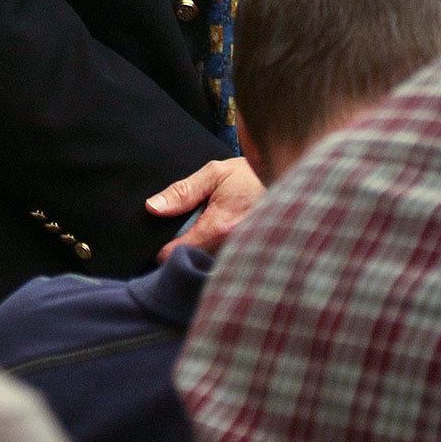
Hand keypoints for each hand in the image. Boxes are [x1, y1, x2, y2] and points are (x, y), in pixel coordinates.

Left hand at [147, 156, 263, 260]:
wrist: (289, 179)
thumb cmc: (251, 176)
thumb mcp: (215, 174)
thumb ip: (183, 191)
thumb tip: (152, 208)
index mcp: (219, 227)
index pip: (179, 253)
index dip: (164, 250)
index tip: (160, 243)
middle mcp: (233, 248)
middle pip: (194, 264)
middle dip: (183, 256)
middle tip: (179, 240)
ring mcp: (245, 257)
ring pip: (210, 267)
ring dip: (201, 257)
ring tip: (198, 240)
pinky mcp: (253, 259)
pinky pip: (226, 266)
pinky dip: (217, 259)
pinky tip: (216, 245)